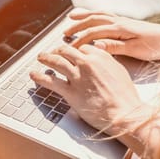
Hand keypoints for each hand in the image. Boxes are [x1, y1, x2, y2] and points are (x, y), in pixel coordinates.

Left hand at [30, 44, 151, 135]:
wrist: (124, 112)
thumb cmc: (125, 96)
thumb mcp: (119, 70)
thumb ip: (107, 60)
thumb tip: (100, 55)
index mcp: (100, 56)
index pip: (82, 47)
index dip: (75, 50)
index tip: (71, 52)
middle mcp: (87, 63)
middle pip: (67, 50)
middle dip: (58, 50)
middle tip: (54, 52)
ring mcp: (78, 77)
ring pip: (57, 61)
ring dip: (46, 58)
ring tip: (41, 57)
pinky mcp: (71, 92)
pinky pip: (51, 82)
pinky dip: (40, 77)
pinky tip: (34, 74)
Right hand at [65, 11, 159, 60]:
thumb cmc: (156, 46)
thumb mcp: (136, 50)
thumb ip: (115, 47)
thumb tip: (96, 45)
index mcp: (120, 28)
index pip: (94, 33)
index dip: (79, 40)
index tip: (68, 48)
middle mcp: (120, 21)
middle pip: (93, 20)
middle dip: (77, 26)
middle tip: (63, 33)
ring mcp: (123, 21)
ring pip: (99, 15)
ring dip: (84, 16)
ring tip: (71, 17)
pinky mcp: (127, 23)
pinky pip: (107, 15)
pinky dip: (96, 14)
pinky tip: (93, 17)